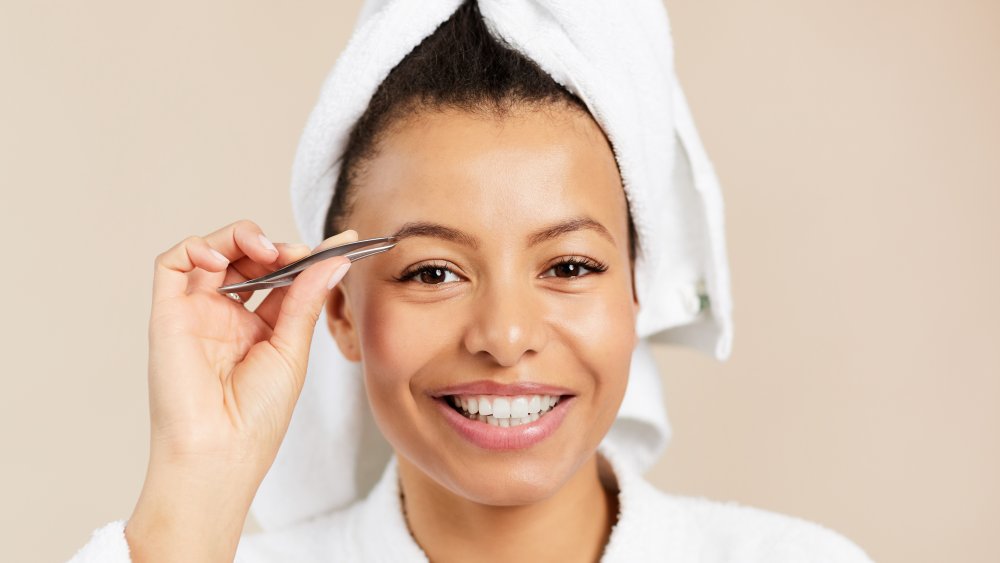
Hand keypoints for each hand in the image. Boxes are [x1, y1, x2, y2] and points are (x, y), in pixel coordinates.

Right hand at [127, 220, 355, 561]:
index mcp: (257, 328)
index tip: (341, 243)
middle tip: (297, 253)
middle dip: (275, 246)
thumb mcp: (292, 350)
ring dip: (240, 238)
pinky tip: (222, 258)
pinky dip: (197, 247)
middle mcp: (225, 316)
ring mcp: (196, 313)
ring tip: (266, 251)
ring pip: (212, 251)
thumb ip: (307, 299)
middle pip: (246, 258)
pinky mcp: (168, 313)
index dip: (306, 256)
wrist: (221, 452)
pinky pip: (172, 264)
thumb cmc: (257, 417)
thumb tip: (335, 259)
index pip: (280, 276)